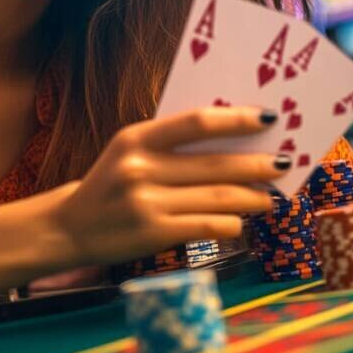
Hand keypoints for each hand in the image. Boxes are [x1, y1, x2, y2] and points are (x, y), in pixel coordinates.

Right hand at [48, 106, 284, 266]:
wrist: (69, 228)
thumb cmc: (111, 184)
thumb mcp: (130, 153)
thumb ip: (171, 144)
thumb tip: (235, 140)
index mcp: (136, 138)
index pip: (196, 122)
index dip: (237, 119)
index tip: (269, 119)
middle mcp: (141, 168)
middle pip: (215, 164)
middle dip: (257, 165)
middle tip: (283, 164)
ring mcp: (147, 202)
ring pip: (217, 198)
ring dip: (252, 197)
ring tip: (270, 198)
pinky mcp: (153, 233)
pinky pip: (207, 226)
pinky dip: (231, 224)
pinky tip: (241, 222)